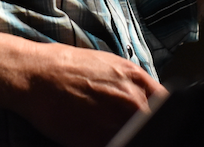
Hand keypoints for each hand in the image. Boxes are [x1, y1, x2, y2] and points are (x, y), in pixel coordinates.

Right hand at [17, 43, 165, 146]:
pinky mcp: (95, 141)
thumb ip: (133, 83)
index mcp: (136, 78)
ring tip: (112, 131)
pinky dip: (115, 143)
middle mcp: (130, 99)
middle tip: (132, 129)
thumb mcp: (109, 64)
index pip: (167, 105)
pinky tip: (97, 138)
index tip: (158, 122)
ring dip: (130, 137)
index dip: (164, 116)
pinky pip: (117, 146)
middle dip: (146, 129)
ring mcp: (115, 122)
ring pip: (136, 138)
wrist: (36, 76)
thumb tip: (149, 101)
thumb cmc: (67, 66)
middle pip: (153, 124)